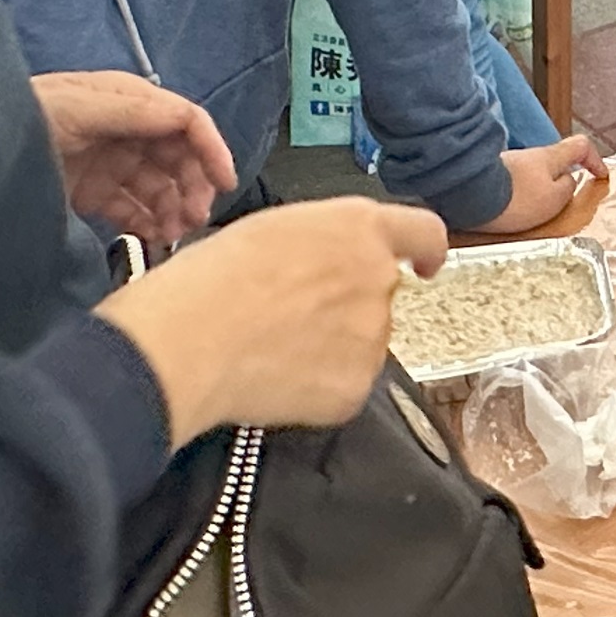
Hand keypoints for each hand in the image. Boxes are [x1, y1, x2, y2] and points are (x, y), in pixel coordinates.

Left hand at [32, 70, 237, 249]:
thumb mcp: (78, 108)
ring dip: (174, 208)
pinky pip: (132, 207)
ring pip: (159, 185)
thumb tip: (182, 120)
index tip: (225, 182)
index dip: (211, 148)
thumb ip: (131, 111)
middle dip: (192, 186)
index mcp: (126, 100)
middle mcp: (124, 129)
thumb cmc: (24, 116)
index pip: (184, 120)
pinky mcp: (91, 191)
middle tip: (195, 220)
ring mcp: (108, 162)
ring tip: (175, 234)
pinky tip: (154, 239)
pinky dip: (148, 222)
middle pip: (177, 157)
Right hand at [97, 197, 447, 444]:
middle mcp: (378, 278)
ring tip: (273, 347)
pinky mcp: (355, 388)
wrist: (188, 340)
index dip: (427, 249)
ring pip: (362, 341)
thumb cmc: (212, 277)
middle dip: (347, 304)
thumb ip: (324, 240)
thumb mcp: (274, 228)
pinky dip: (318, 386)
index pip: (424, 232)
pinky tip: (275, 378)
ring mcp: (372, 337)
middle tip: (292, 314)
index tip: (425, 264)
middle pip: (379, 293)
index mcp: (359, 228)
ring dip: (333, 344)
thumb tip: (328, 261)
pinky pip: (344, 386)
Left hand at [471, 135, 605, 233]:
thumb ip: (567, 189)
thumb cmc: (515, 198)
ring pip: (532, 176)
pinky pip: (513, 185)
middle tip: (560, 205)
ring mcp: (508, 163)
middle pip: (554, 163)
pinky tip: (510, 214)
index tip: (600, 176)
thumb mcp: (553, 199)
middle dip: (560, 182)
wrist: (469, 195)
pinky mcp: (491, 175)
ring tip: (530, 217)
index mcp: (550, 157)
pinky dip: (517, 197)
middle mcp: (529, 155)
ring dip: (536, 193)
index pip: (580, 146)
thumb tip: (567, 182)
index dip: (595, 159)